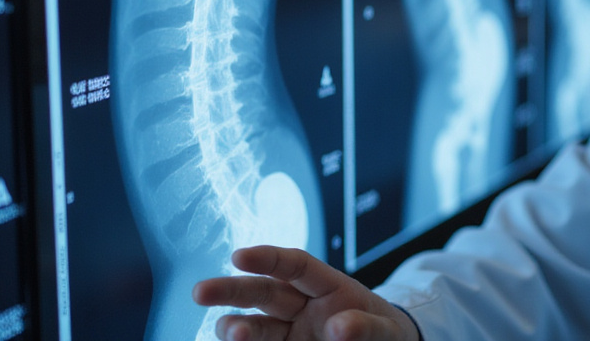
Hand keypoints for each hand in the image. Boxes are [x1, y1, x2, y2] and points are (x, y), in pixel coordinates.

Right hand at [192, 246, 420, 340]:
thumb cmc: (388, 333)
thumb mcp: (388, 329)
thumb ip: (367, 326)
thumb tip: (339, 327)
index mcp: (330, 288)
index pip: (296, 265)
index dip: (267, 258)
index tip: (238, 256)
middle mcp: (304, 307)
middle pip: (265, 293)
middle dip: (232, 290)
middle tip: (201, 292)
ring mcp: (293, 332)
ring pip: (257, 325)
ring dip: (236, 326)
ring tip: (228, 333)